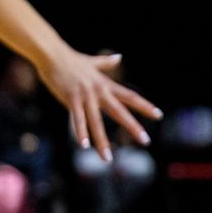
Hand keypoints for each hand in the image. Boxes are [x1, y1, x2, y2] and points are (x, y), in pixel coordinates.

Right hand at [34, 48, 161, 160]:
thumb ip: (106, 63)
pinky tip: (84, 145)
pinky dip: (80, 132)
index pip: (130, 97)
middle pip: (120, 112)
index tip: (159, 115)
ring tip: (108, 158)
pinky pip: (77, 119)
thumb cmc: (71, 59)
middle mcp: (99, 92)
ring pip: (97, 122)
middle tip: (146, 140)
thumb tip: (119, 56)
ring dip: (102, 141)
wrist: (52, 53)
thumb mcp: (92, 62)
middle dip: (133, 127)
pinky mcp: (71, 98)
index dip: (145, 106)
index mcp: (106, 85)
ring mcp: (86, 96)